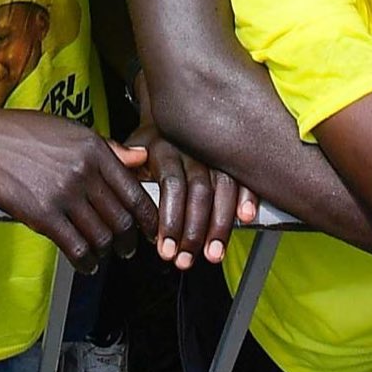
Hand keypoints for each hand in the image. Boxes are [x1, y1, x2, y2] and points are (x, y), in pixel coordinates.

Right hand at [0, 108, 148, 264]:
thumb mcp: (69, 130)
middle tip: (128, 247)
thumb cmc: (22, 132)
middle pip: (121, 219)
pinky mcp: (43, 215)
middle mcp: (84, 172)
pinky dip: (85, 261)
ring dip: (106, 251)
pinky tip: (85, 263)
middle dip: (129, 240)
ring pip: (102, 237)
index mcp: (94, 149)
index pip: (135, 192)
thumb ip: (108, 149)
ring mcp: (64, 195)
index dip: (148, 218)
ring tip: (103, 253)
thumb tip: (140, 160)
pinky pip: (76, 248)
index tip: (151, 229)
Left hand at [123, 127, 246, 265]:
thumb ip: (124, 173)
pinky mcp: (231, 155)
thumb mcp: (126, 154)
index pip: (172, 185)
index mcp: (162, 147)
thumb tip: (126, 207)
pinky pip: (244, 176)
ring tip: (213, 254)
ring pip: (224, 186)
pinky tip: (246, 218)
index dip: (170, 220)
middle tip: (187, 260)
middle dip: (194, 231)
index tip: (166, 249)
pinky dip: (247, 197)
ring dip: (220, 224)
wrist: (168, 110)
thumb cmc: (145, 145)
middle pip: (199, 191)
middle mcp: (190, 148)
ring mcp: (213, 151)